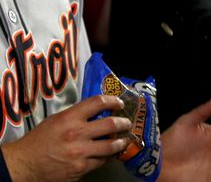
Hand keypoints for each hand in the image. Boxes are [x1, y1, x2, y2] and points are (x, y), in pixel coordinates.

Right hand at [0, 95, 130, 180]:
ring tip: (122, 140)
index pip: (98, 102)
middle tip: (126, 123)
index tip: (118, 103)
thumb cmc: (38, 140)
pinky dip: (106, 157)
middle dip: (123, 123)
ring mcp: (80, 152)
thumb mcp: (55, 120)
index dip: (113, 101)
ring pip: (111, 145)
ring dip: (120, 142)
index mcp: (69, 118)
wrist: (24, 164)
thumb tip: (97, 111)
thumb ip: (76, 115)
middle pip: (111, 124)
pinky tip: (107, 154)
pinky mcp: (81, 168)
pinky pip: (101, 161)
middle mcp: (76, 133)